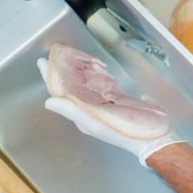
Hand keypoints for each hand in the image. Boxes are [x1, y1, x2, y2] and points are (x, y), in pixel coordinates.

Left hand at [37, 58, 185, 167]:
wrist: (149, 137)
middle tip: (55, 55)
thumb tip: (49, 101)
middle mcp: (89, 108)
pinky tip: (95, 66)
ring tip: (73, 57)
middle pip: (71, 86)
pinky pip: (102, 84)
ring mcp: (102, 104)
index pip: (60, 93)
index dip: (50, 77)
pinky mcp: (115, 100)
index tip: (42, 62)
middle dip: (63, 70)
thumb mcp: (94, 122)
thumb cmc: (123, 131)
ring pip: (86, 84)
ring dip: (79, 70)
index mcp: (81, 114)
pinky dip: (98, 74)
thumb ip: (72, 111)